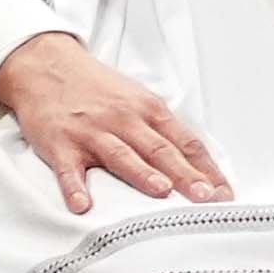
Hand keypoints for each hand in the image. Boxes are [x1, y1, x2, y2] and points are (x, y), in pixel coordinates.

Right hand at [0, 32, 232, 214]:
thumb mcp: (138, 100)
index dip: (207, 168)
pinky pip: (68, 170)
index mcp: (149, 110)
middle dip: (185, 174)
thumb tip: (196, 162)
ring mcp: (91, 132)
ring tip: (162, 191)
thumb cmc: (98, 89)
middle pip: (161, 150)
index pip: (186, 142)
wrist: (48, 67)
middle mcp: (124, 120)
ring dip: (142, 174)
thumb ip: (162, 130)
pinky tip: (83, 205)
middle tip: (206, 196)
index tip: (225, 192)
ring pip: (121, 155)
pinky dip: (75, 188)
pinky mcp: (60, 144)